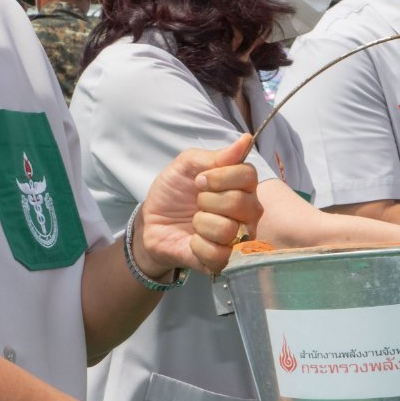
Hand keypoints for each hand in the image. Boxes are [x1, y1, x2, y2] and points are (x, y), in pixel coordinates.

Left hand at [137, 134, 263, 277]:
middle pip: (241, 203)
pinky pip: (219, 254)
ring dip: (201, 223)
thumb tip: (245, 140)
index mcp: (241, 185)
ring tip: (194, 222)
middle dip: (207, 200)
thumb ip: (215, 156)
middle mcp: (246, 211)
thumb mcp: (186, 166)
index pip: (248, 175)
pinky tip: (193, 241)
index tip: (199, 180)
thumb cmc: (173, 192)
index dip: (221, 177)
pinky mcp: (224, 260)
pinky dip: (198, 246)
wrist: (151, 222)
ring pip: (228, 229)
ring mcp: (238, 237)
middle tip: (196, 202)